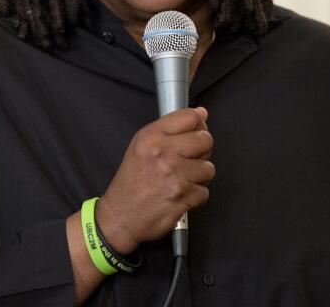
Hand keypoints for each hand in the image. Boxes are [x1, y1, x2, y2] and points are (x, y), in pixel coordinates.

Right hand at [95, 107, 214, 253]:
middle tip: (187, 161)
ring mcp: (174, 175)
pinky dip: (195, 196)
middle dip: (201, 152)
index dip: (198, 125)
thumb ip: (171, 128)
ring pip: (209, 168)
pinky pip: (204, 192)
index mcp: (151, 137)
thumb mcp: (142, 146)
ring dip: (199, 177)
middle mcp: (163, 153)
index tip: (196, 132)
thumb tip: (201, 113)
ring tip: (181, 180)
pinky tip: (179, 195)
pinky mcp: (182, 197)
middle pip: (205, 140)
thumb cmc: (131, 182)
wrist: (120, 216)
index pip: (190, 117)